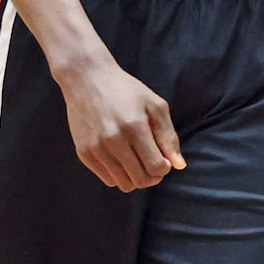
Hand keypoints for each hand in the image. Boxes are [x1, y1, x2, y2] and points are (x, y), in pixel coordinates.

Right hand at [56, 56, 184, 191]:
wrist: (87, 79)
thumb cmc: (126, 90)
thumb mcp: (155, 106)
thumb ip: (169, 137)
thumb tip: (179, 166)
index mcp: (135, 127)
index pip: (157, 167)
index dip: (165, 168)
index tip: (164, 158)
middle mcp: (113, 141)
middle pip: (141, 180)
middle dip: (153, 176)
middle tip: (153, 163)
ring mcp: (96, 148)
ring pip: (124, 184)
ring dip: (136, 178)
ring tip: (138, 162)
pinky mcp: (83, 153)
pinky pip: (107, 179)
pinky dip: (119, 175)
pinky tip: (122, 159)